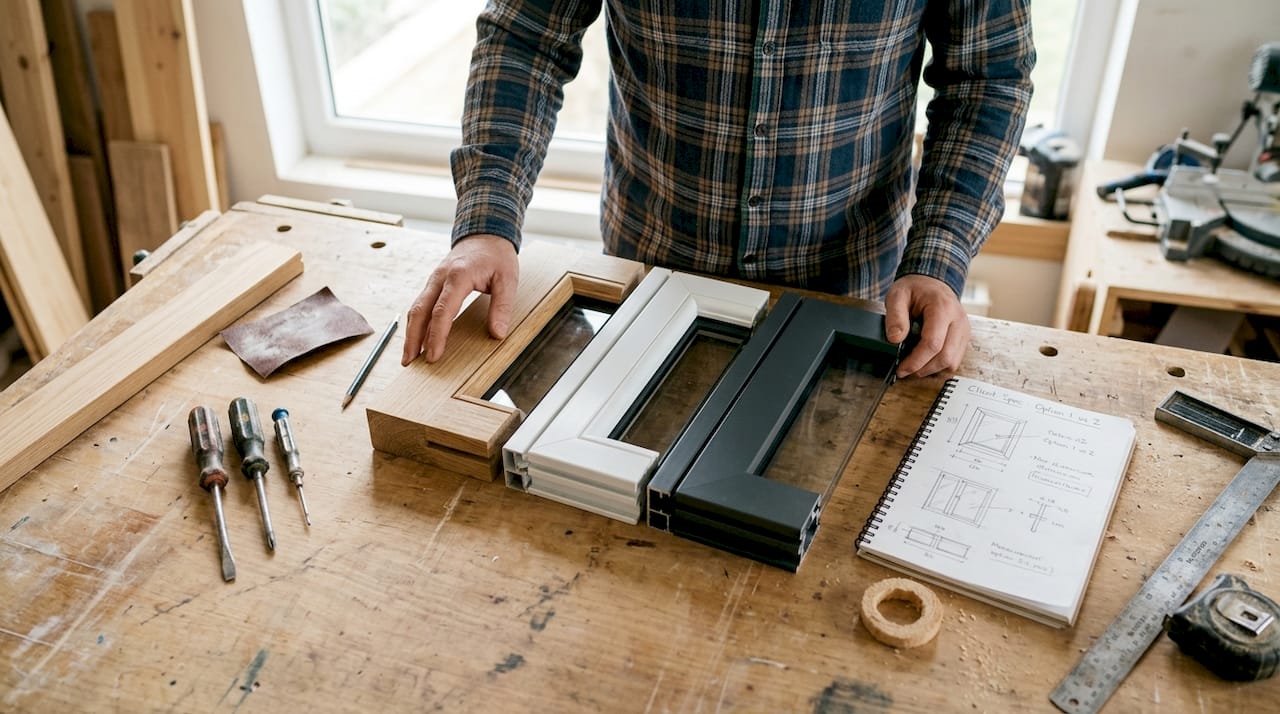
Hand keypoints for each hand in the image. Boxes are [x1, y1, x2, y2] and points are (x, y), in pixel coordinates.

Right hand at [401, 234, 518, 364]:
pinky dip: (415, 323)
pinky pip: (420, 305)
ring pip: (415, 308)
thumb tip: (497, 334)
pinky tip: (415, 339)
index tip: (433, 356)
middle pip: (420, 311)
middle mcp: (439, 278)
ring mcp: (433, 280)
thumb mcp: (508, 279)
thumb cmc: (497, 256)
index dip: (436, 335)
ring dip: (410, 333)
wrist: (485, 233)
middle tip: (409, 362)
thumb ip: (502, 307)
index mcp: (458, 276)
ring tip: (408, 357)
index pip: (442, 311)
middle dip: (412, 339)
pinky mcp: (433, 284)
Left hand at [883, 274, 969, 377]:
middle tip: (905, 370)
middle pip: (946, 357)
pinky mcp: (964, 337)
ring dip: (932, 369)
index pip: (933, 343)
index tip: (901, 369)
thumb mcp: (897, 295)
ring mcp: (964, 329)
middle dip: (923, 369)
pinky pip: (955, 359)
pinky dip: (939, 364)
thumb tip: (895, 340)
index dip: (916, 361)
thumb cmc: (915, 288)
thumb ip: (895, 317)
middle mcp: (958, 320)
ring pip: (952, 362)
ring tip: (914, 364)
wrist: (931, 282)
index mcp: (943, 308)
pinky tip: (925, 359)